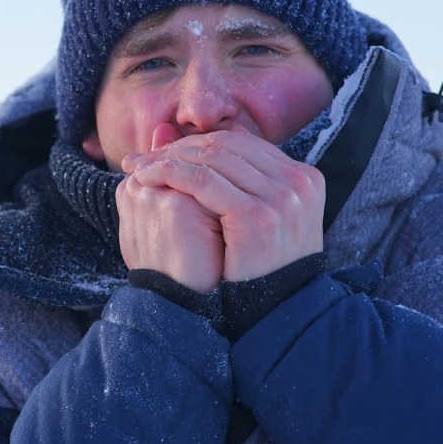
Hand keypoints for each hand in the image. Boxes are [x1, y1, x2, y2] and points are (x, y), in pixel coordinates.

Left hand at [121, 128, 324, 280]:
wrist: (272, 315)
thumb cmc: (259, 269)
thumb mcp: (261, 216)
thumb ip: (244, 177)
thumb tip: (222, 128)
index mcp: (304, 177)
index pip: (242, 143)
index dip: (199, 144)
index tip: (165, 152)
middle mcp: (298, 181)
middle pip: (227, 146)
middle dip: (180, 148)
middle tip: (143, 157)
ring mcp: (282, 198)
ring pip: (213, 159)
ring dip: (168, 158)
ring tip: (138, 167)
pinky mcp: (258, 216)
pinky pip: (203, 181)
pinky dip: (169, 173)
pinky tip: (146, 178)